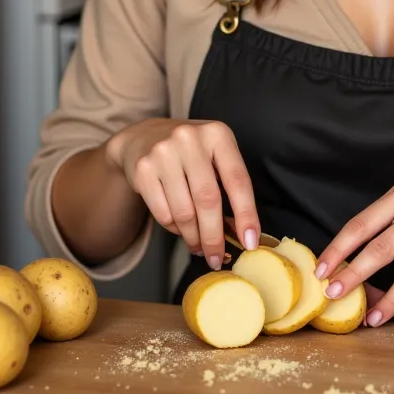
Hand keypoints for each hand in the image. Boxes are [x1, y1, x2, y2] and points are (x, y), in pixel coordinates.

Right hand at [105, 118, 259, 269]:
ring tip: (198, 246)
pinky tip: (179, 227)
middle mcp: (190, 139)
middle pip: (208, 200)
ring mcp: (164, 153)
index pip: (237, 180)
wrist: (143, 137)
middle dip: (214, 236)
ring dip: (193, 237)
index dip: (246, 214)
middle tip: (217, 258)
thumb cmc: (190, 152)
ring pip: (184, 212)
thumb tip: (241, 233)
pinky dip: (174, 229)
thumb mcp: (214, 155)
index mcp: (217, 134)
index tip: (250, 242)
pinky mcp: (143, 169)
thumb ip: (228, 186)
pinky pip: (163, 214)